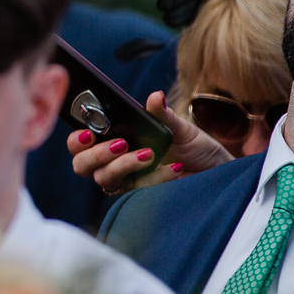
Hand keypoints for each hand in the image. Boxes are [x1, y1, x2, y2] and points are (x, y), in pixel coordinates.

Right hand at [67, 89, 231, 193]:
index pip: (80, 143)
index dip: (77, 140)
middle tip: (120, 144)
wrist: (216, 171)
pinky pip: (136, 190)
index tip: (89, 134)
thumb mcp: (179, 127)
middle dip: (97, 155)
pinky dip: (154, 178)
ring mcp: (126, 180)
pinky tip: (175, 169)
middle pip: (82, 165)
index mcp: (114, 139)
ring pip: (104, 179)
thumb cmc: (194, 147)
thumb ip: (162, 114)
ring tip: (149, 154)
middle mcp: (114, 161)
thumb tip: (155, 97)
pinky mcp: (141, 196)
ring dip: (123, 165)